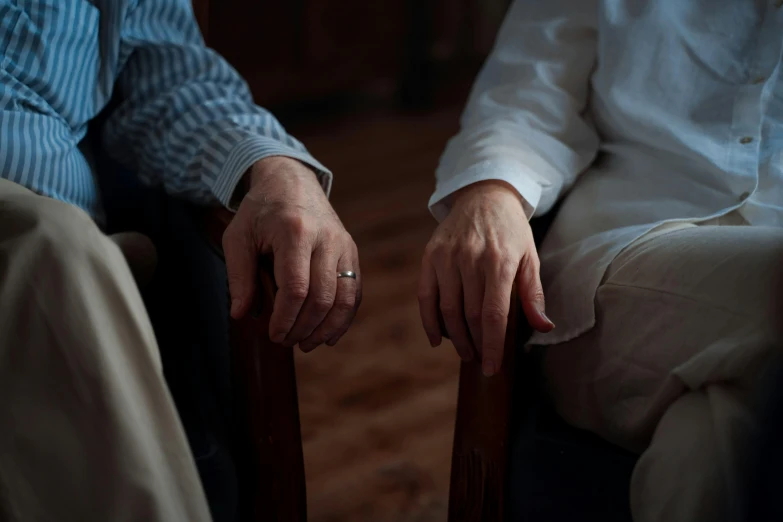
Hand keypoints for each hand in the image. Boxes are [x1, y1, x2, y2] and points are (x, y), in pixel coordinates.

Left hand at [222, 156, 360, 351]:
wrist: (291, 181)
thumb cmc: (260, 211)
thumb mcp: (238, 237)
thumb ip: (239, 276)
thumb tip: (242, 315)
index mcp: (295, 232)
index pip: (296, 288)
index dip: (285, 319)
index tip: (274, 335)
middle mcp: (326, 238)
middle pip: (322, 297)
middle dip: (304, 328)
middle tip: (286, 342)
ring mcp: (343, 245)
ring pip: (344, 298)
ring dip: (326, 328)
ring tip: (306, 344)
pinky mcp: (351, 252)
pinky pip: (354, 292)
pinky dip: (344, 318)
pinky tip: (328, 336)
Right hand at [418, 180, 553, 376]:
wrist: (483, 196)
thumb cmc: (511, 231)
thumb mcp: (530, 257)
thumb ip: (533, 293)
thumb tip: (544, 327)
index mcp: (501, 261)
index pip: (494, 314)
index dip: (492, 345)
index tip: (492, 367)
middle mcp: (471, 259)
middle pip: (470, 315)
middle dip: (476, 344)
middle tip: (481, 361)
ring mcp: (447, 257)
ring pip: (447, 310)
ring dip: (456, 338)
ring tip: (466, 352)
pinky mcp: (430, 256)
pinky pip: (425, 296)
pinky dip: (429, 321)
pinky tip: (437, 339)